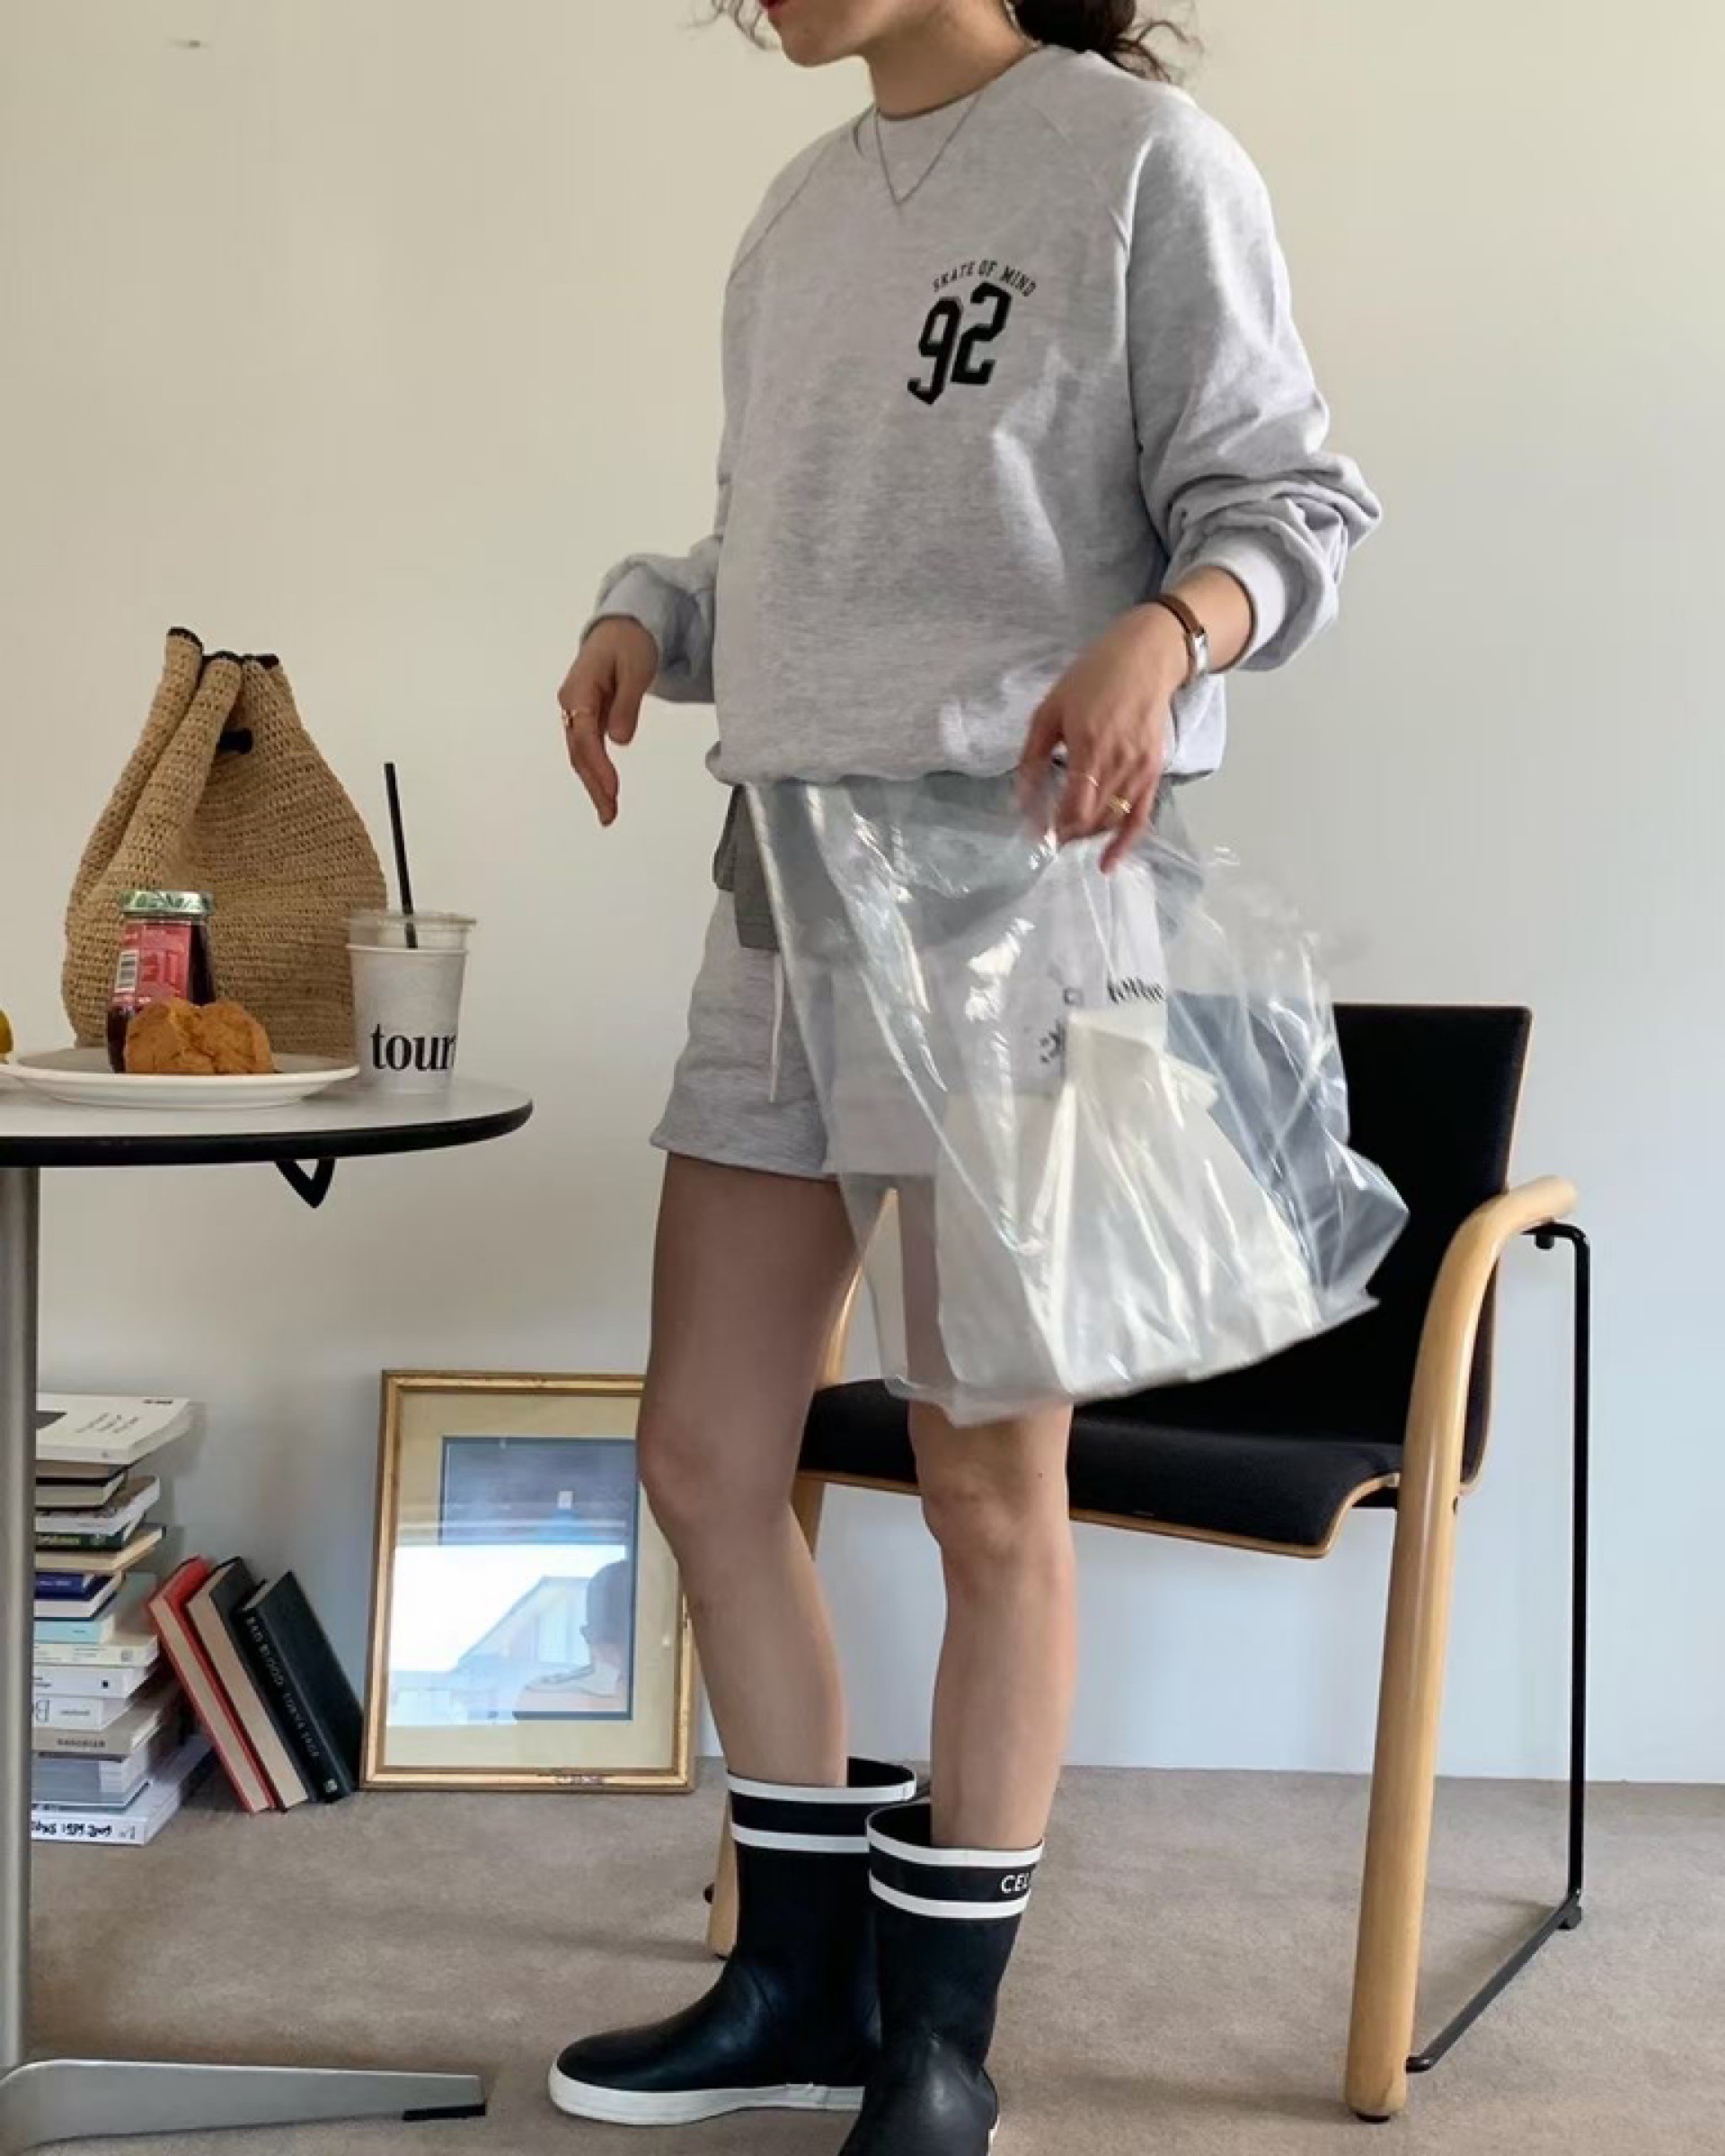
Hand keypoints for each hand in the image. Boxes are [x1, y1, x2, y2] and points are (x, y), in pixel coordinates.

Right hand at [558, 618, 658, 826]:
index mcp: (578, 691)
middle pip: (578, 752)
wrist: (623, 627)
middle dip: (593, 785)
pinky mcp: (587, 717)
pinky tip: (606, 792)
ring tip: (608, 813)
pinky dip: (596, 771)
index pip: (585, 736)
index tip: (612, 790)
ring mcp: (576, 712)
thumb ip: (627, 704)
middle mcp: (571, 704)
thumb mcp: (636, 668)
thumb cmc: (629, 642)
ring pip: (581, 754)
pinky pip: (588, 749)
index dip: (598, 766)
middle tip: (609, 815)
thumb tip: (619, 739)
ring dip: (593, 784)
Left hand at [1017, 605, 1185, 870]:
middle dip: (1068, 834)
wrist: (1148, 657)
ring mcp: (1142, 769)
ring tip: (1068, 839)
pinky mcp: (1155, 771)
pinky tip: (1108, 862)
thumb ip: (1033, 757)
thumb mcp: (1050, 710)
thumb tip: (1020, 799)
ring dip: (1089, 836)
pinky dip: (1125, 842)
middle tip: (1047, 837)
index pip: (1075, 807)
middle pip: (1093, 819)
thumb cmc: (1093, 677)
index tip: (1037, 833)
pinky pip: (1141, 816)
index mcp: (1091, 747)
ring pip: (1113, 820)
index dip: (1055, 826)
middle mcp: (1120, 763)